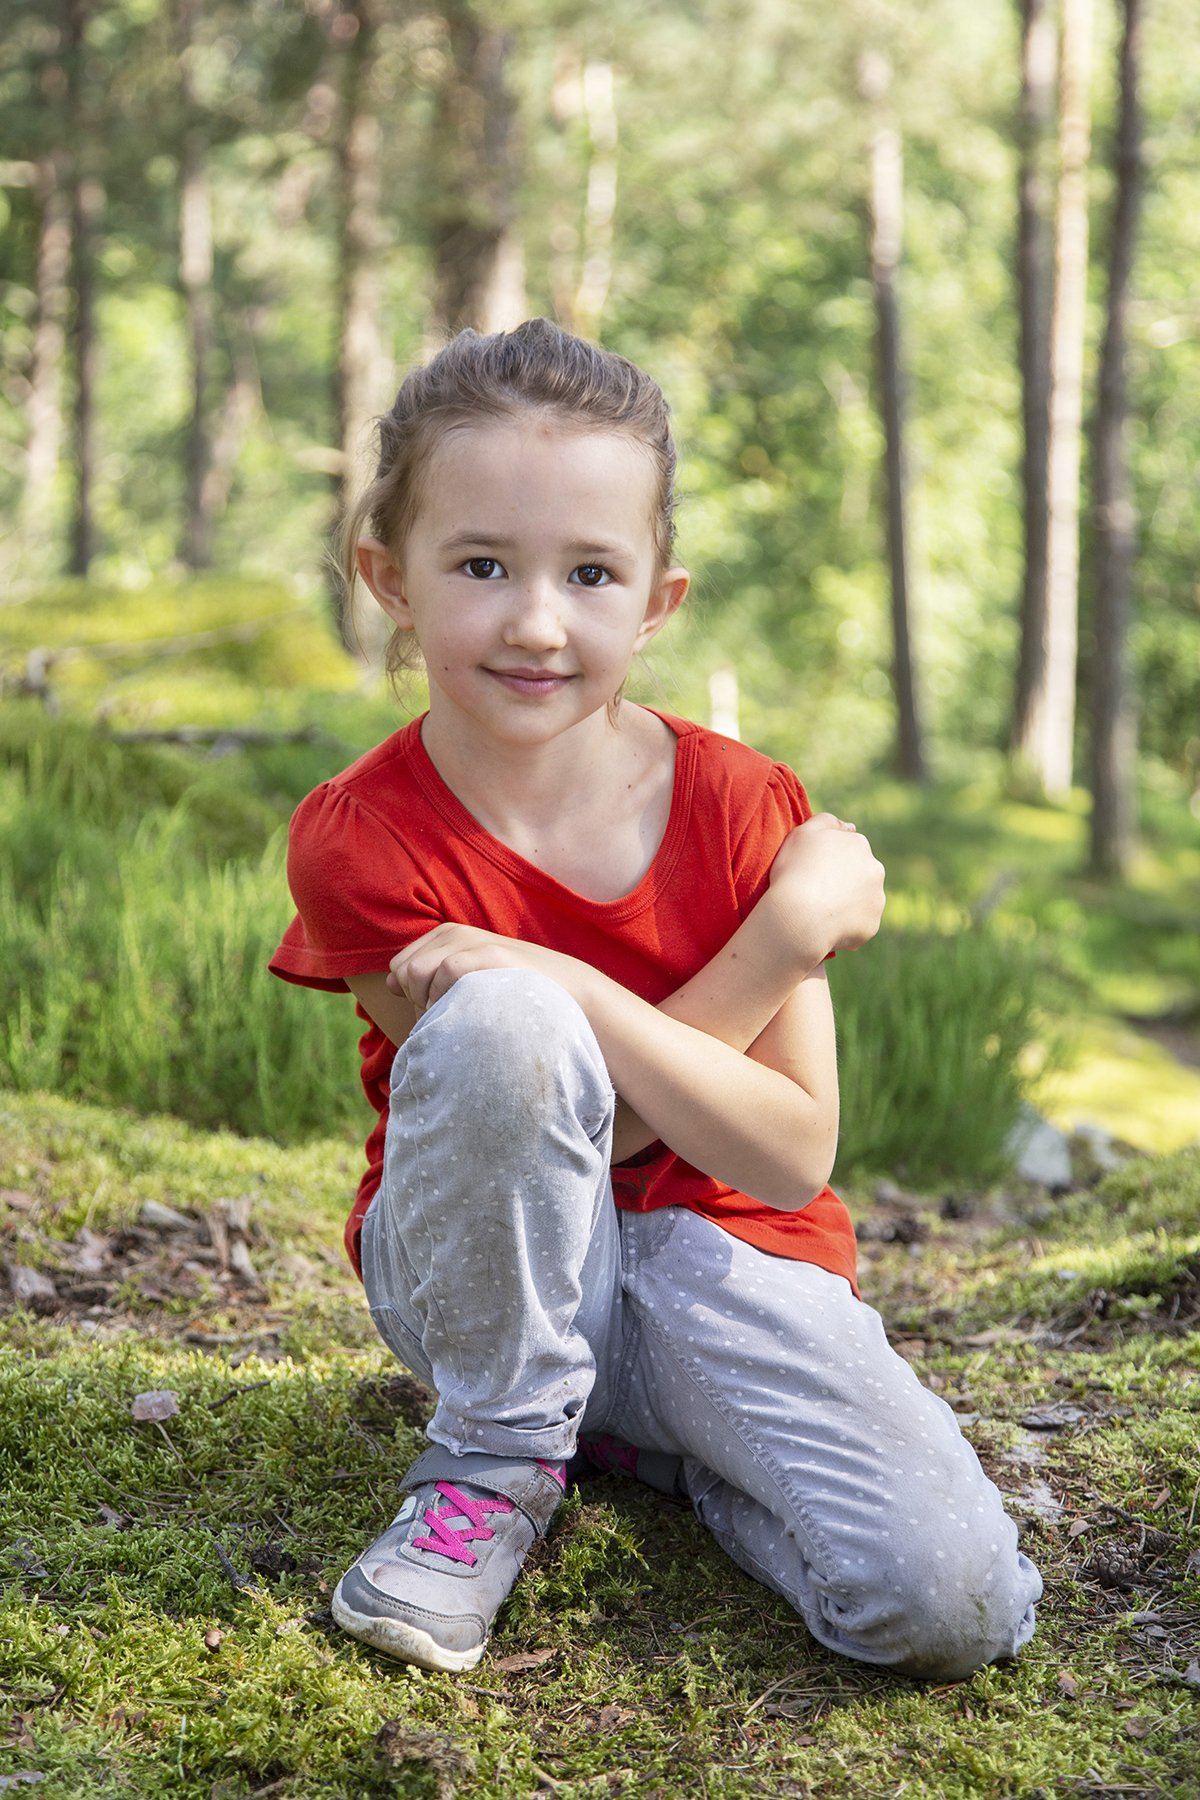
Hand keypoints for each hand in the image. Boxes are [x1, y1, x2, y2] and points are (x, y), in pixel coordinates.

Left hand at [387, 923, 590, 1014]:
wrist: (567, 993)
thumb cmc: (512, 992)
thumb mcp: (467, 979)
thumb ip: (428, 978)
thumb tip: (389, 983)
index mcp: (445, 936)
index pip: (399, 967)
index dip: (410, 994)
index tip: (439, 1010)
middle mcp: (454, 934)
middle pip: (403, 972)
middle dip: (416, 999)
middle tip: (450, 1016)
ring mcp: (470, 941)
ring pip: (416, 973)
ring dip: (430, 1003)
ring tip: (461, 1015)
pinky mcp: (487, 953)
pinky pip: (444, 974)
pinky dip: (446, 999)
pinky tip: (468, 1012)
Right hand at [764, 813, 885, 958]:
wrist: (798, 916)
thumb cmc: (795, 871)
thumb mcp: (802, 833)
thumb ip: (825, 821)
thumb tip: (849, 826)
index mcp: (859, 844)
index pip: (847, 849)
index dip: (828, 860)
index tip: (811, 871)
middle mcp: (875, 869)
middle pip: (859, 873)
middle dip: (843, 880)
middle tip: (815, 892)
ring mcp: (876, 898)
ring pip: (861, 899)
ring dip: (847, 903)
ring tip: (820, 912)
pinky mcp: (872, 924)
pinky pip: (859, 924)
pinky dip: (846, 926)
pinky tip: (825, 927)